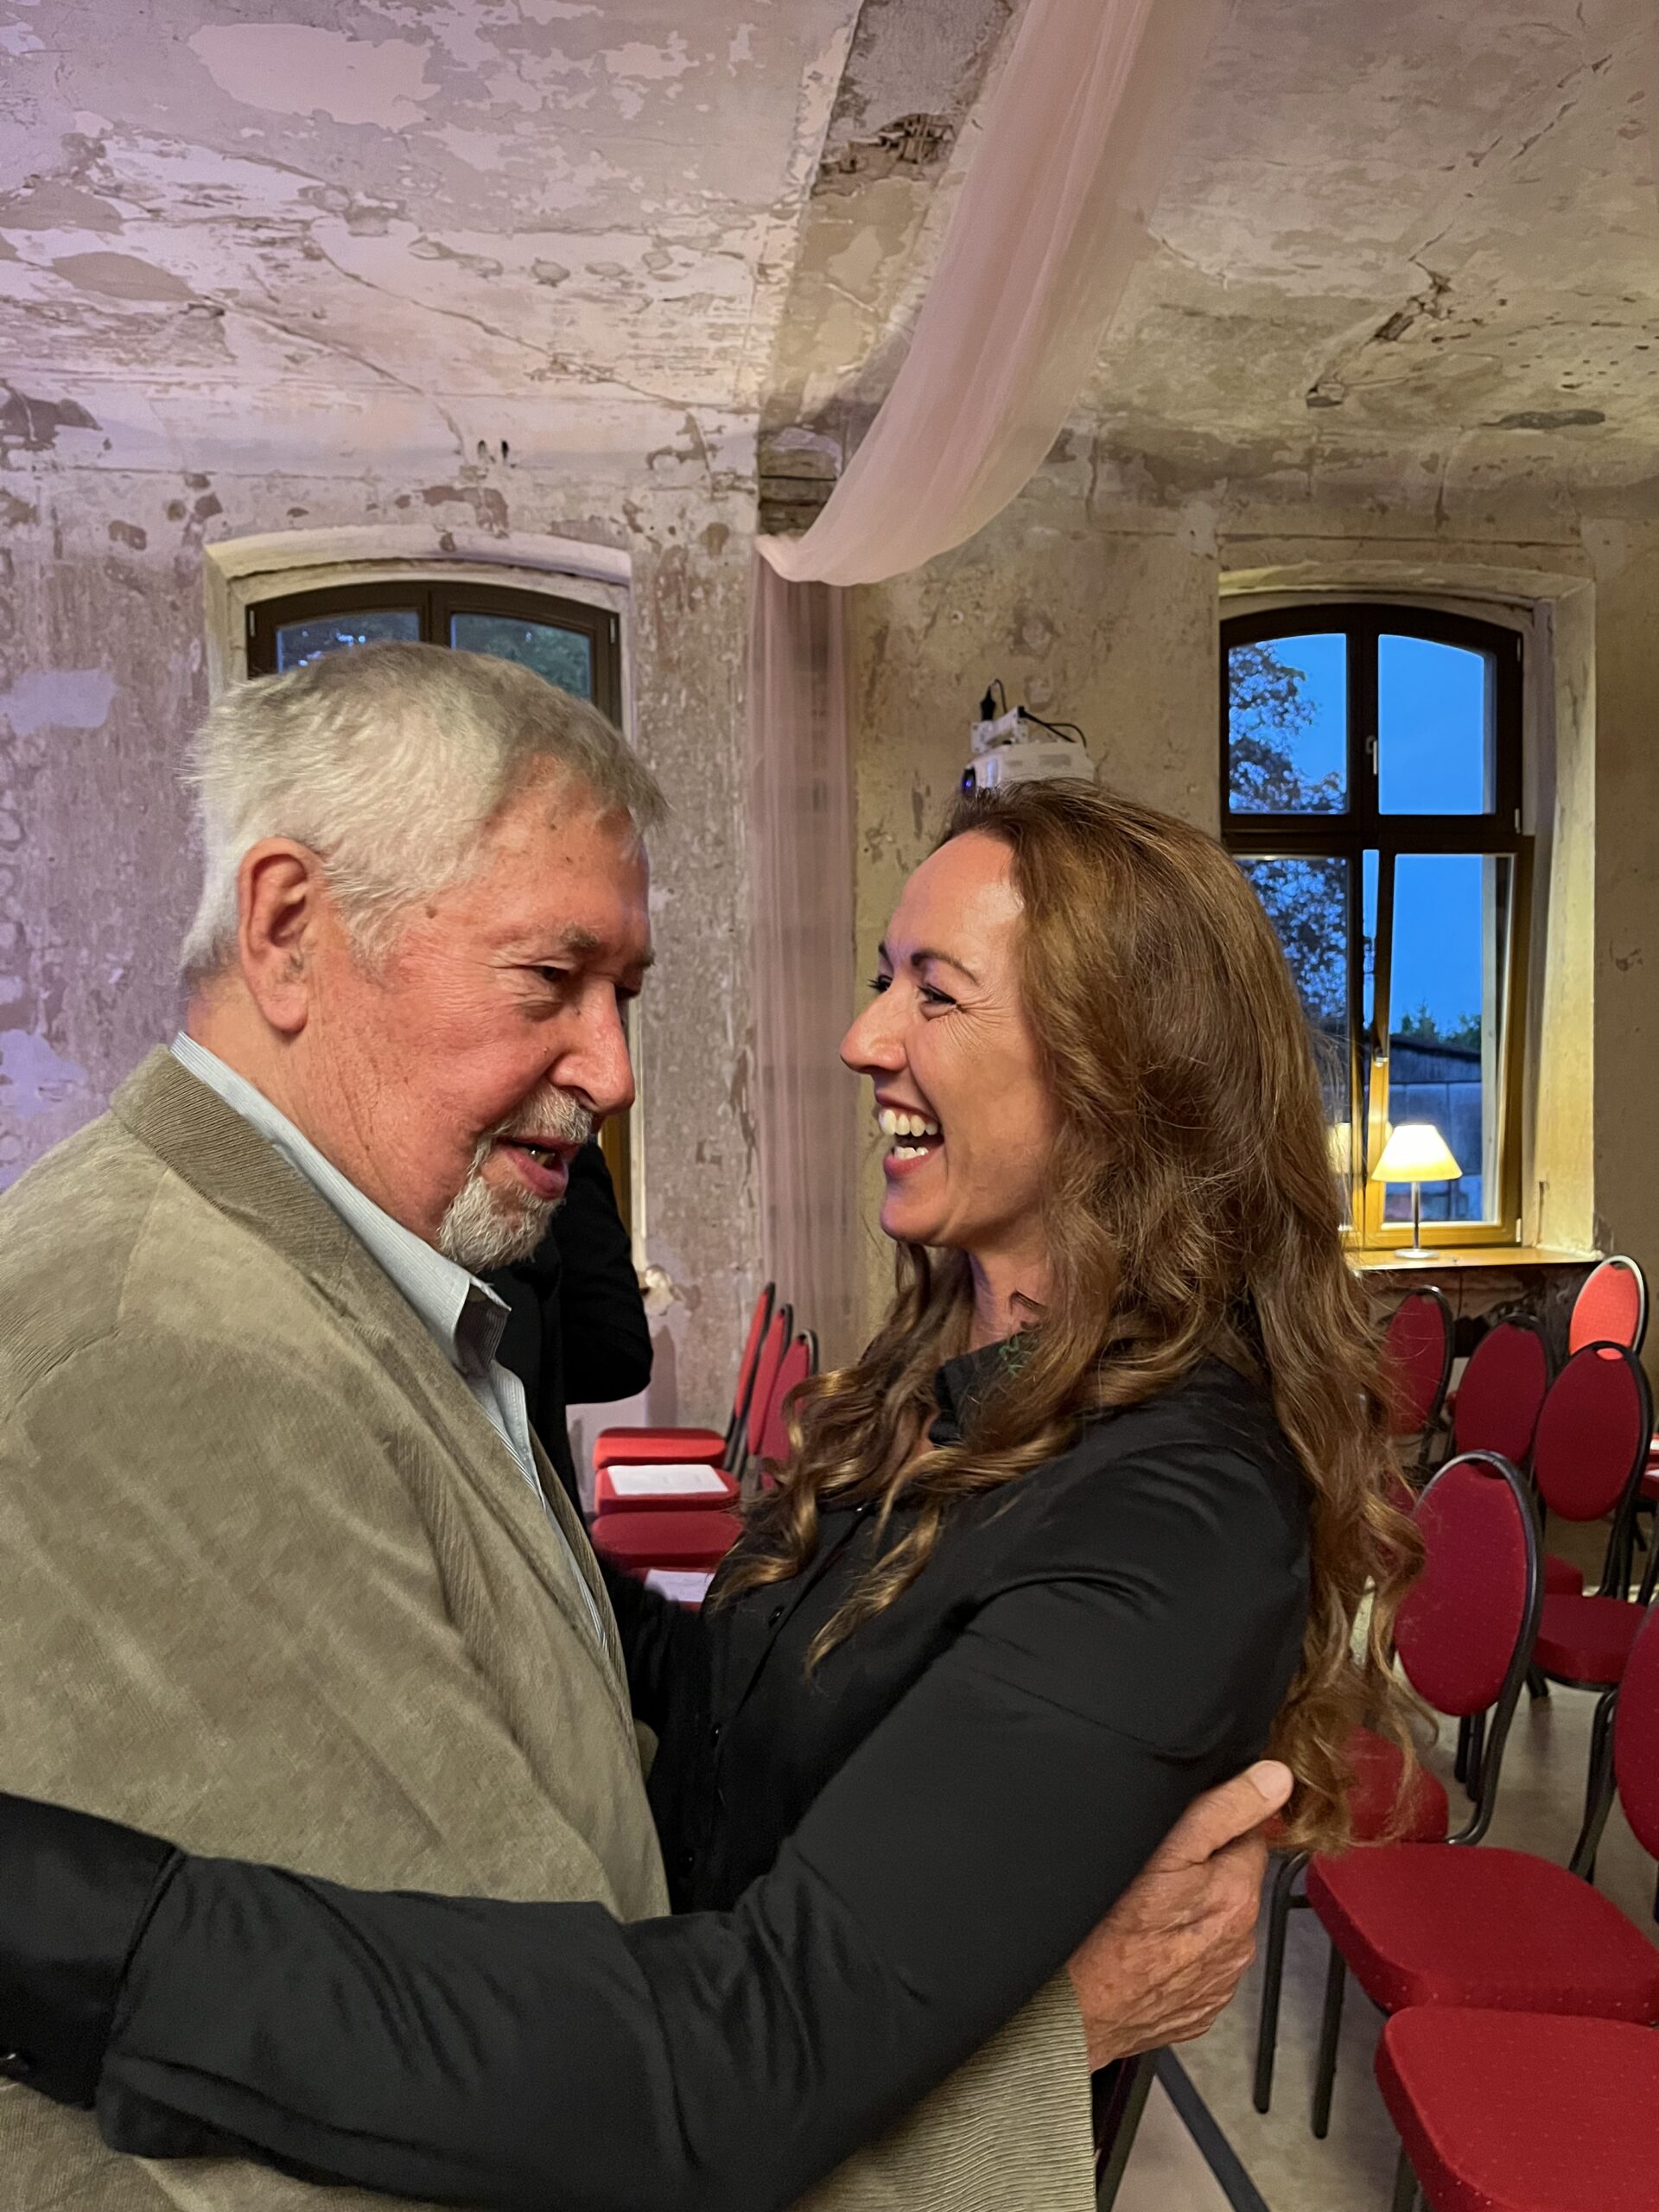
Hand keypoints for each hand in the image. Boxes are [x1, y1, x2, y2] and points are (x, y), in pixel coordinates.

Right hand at [1066, 1760, 1292, 2069]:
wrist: (1072, 2011)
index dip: (1215, 1825)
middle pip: (1231, 1882)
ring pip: (1212, 1925)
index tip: (1180, 1833)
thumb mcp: (1166, 1847)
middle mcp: (1238, 1944)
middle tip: (1153, 1871)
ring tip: (1143, 1911)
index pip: (1248, 1837)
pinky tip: (1144, 1946)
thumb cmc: (1106, 1928)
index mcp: (1237, 1898)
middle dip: (1203, 1870)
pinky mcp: (1194, 2010)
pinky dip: (1177, 1953)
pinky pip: (1195, 1966)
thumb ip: (1224, 1809)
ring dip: (1191, 1913)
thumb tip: (1277, 1778)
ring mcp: (1217, 1983)